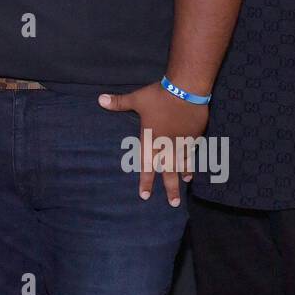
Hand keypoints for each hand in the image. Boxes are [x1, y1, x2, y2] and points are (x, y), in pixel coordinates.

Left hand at [99, 83, 207, 206]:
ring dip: (183, 175)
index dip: (145, 182)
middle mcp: (167, 146)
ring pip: (182, 164)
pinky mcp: (194, 136)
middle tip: (173, 204)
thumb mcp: (137, 99)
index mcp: (151, 140)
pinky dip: (192, 161)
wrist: (186, 90)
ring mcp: (182, 142)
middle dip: (171, 188)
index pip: (146, 166)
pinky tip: (194, 167)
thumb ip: (119, 102)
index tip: (144, 196)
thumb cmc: (159, 96)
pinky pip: (193, 153)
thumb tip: (100, 100)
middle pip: (168, 172)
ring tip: (185, 184)